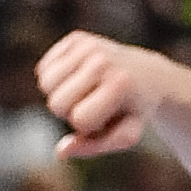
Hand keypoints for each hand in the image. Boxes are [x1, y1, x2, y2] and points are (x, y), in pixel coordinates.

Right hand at [36, 30, 184, 161]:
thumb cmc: (132, 111)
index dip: (89, 126)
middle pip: (56, 103)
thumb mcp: (124, 136)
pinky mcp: (76, 38)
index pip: (79, 120)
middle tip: (94, 103)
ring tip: (85, 91)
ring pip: (45, 83)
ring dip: (60, 94)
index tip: (107, 117)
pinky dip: (54, 78)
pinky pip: (43, 69)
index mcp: (119, 84)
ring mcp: (88, 45)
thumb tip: (60, 152)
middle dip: (70, 111)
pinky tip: (76, 78)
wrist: (147, 74)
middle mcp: (103, 60)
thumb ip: (93, 148)